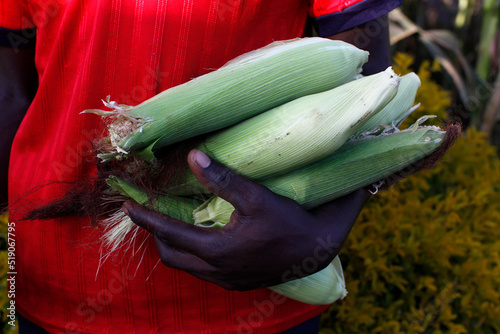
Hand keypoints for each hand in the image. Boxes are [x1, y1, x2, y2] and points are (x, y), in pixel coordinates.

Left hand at [122, 149, 369, 290]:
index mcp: (217, 250)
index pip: (170, 233)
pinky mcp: (238, 283)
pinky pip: (204, 272)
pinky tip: (202, 240)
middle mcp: (218, 271)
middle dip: (157, 235)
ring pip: (187, 267)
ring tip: (172, 226)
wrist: (317, 250)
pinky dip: (193, 256)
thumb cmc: (288, 221)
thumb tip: (193, 156)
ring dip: (175, 247)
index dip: (147, 220)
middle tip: (151, 215)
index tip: (129, 207)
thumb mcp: (256, 197)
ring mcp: (228, 280)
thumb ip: (222, 179)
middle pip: (172, 256)